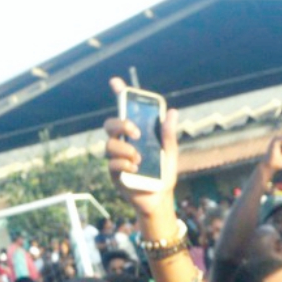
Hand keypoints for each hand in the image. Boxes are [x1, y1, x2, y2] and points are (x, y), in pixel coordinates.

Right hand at [104, 76, 178, 221]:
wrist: (160, 199)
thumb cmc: (163, 174)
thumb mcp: (170, 153)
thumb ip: (168, 134)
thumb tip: (172, 112)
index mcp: (135, 135)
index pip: (124, 111)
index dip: (119, 95)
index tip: (116, 82)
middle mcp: (123, 143)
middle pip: (110, 125)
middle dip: (120, 124)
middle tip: (135, 132)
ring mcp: (116, 158)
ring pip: (109, 145)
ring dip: (125, 149)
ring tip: (139, 158)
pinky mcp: (114, 174)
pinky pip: (112, 164)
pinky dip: (124, 164)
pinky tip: (135, 168)